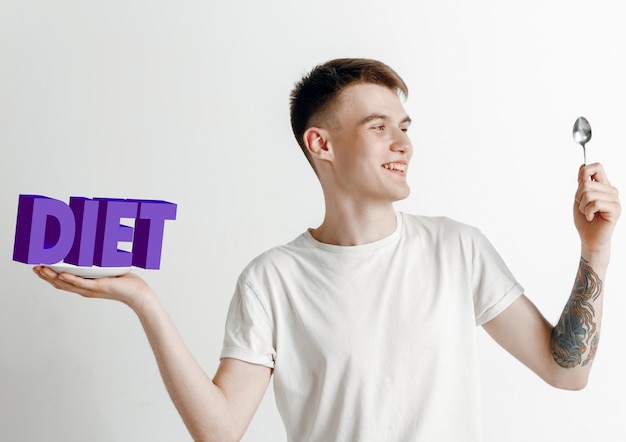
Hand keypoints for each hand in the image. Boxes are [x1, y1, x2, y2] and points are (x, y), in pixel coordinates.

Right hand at [33, 266, 152, 307]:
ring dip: (52, 277)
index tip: (39, 267)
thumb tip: (94, 248)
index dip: (49, 276)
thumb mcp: (107, 271)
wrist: (137, 293)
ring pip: (66, 284)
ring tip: (41, 269)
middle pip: (59, 284)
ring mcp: (90, 289)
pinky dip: (71, 279)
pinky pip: (81, 283)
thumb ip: (98, 264)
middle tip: (34, 267)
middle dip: (45, 276)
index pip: (62, 282)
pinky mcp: (98, 287)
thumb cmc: (125, 283)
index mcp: (84, 286)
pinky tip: (61, 275)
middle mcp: (84, 289)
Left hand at [574, 163, 620, 254]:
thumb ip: (582, 183)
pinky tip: (591, 217)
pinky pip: (595, 203)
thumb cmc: (584, 219)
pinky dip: (587, 212)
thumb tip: (582, 166)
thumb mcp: (579, 198)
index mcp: (603, 185)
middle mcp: (611, 190)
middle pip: (587, 183)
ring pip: (589, 193)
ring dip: (582, 206)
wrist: (589, 238)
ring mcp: (615, 199)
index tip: (580, 185)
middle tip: (583, 207)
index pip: (597, 166)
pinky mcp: (615, 209)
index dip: (584, 173)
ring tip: (588, 213)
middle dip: (578, 197)